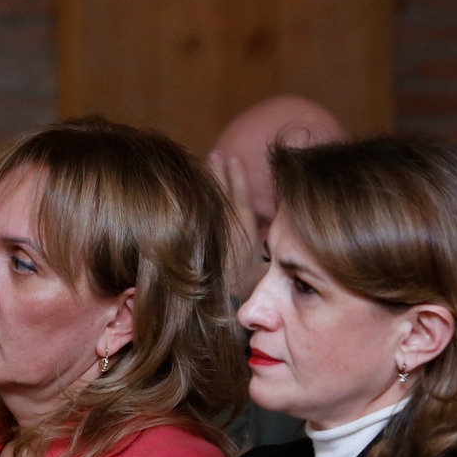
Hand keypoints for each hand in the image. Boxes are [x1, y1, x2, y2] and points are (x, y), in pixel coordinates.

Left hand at [208, 154, 264, 301]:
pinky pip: (198, 214)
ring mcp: (213, 233)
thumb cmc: (246, 286)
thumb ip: (259, 243)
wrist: (227, 303)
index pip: (241, 198)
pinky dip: (196, 199)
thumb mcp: (259, 263)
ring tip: (205, 160)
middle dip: (220, 173)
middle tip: (216, 153)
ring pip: (210, 202)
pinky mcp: (199, 240)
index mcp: (246, 232)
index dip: (237, 178)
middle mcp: (230, 229)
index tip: (233, 159)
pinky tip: (190, 186)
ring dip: (208, 180)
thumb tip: (266, 229)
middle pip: (224, 194)